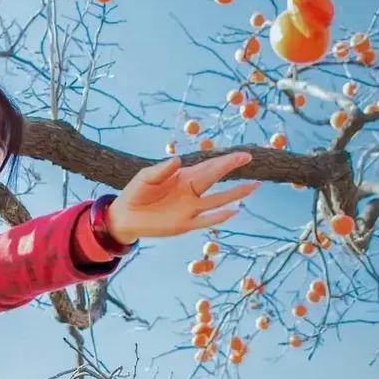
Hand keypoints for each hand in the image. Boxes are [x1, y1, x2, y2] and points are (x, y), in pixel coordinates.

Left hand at [107, 151, 257, 243]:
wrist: (124, 216)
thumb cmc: (136, 193)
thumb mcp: (146, 177)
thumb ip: (161, 170)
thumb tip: (178, 161)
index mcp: (183, 177)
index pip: (208, 167)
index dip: (224, 160)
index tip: (241, 154)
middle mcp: (191, 192)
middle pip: (215, 178)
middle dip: (231, 168)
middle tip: (248, 158)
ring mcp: (190, 209)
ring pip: (217, 200)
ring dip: (235, 194)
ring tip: (254, 186)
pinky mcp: (184, 224)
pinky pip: (205, 220)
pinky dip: (219, 217)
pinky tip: (234, 211)